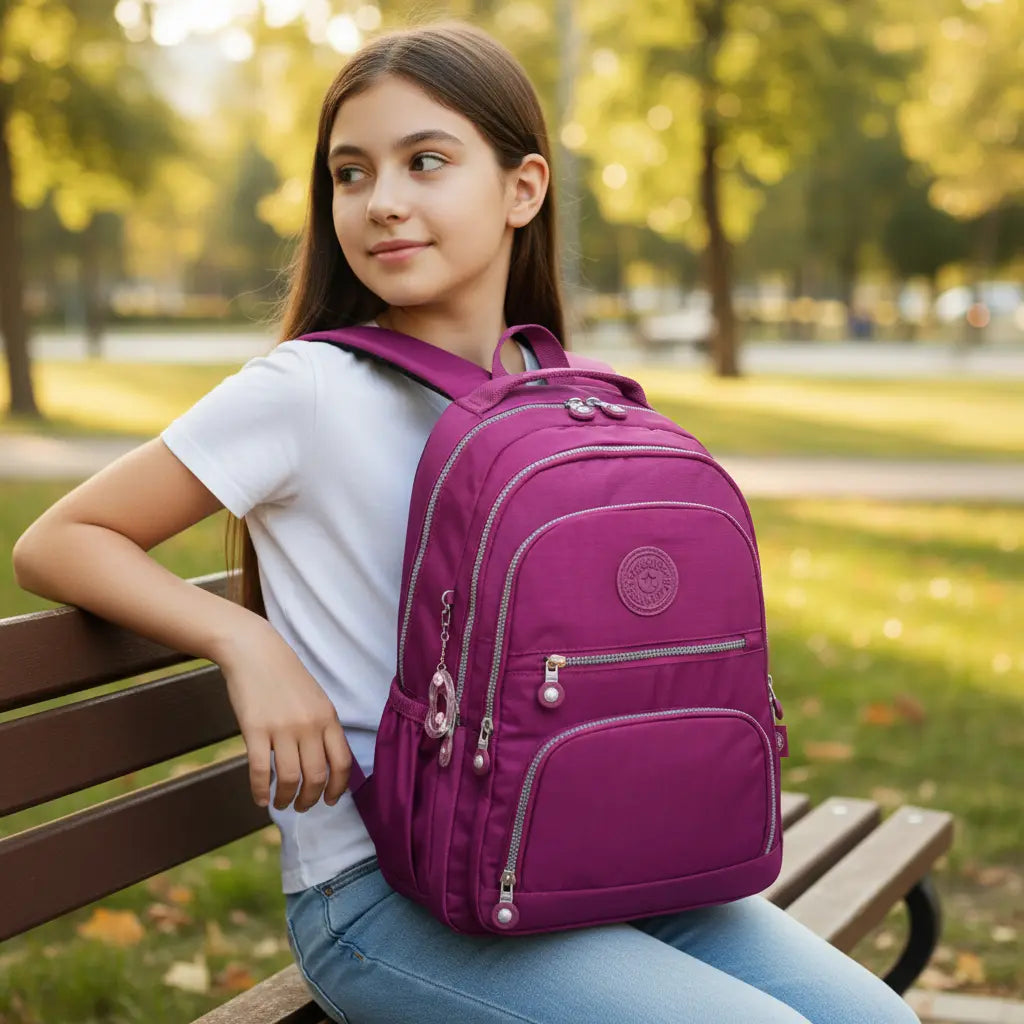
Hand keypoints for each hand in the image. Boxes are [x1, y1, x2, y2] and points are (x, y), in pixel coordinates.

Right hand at [216, 619, 352, 812]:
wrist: (255, 652)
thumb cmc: (285, 676)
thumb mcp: (315, 699)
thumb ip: (323, 727)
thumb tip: (326, 762)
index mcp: (328, 717)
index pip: (342, 762)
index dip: (339, 788)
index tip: (331, 801)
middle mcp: (310, 725)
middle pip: (318, 776)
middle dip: (311, 799)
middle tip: (303, 807)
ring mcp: (282, 728)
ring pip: (291, 778)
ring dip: (287, 799)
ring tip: (281, 803)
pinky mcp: (255, 730)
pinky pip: (261, 770)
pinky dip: (261, 790)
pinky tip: (260, 797)